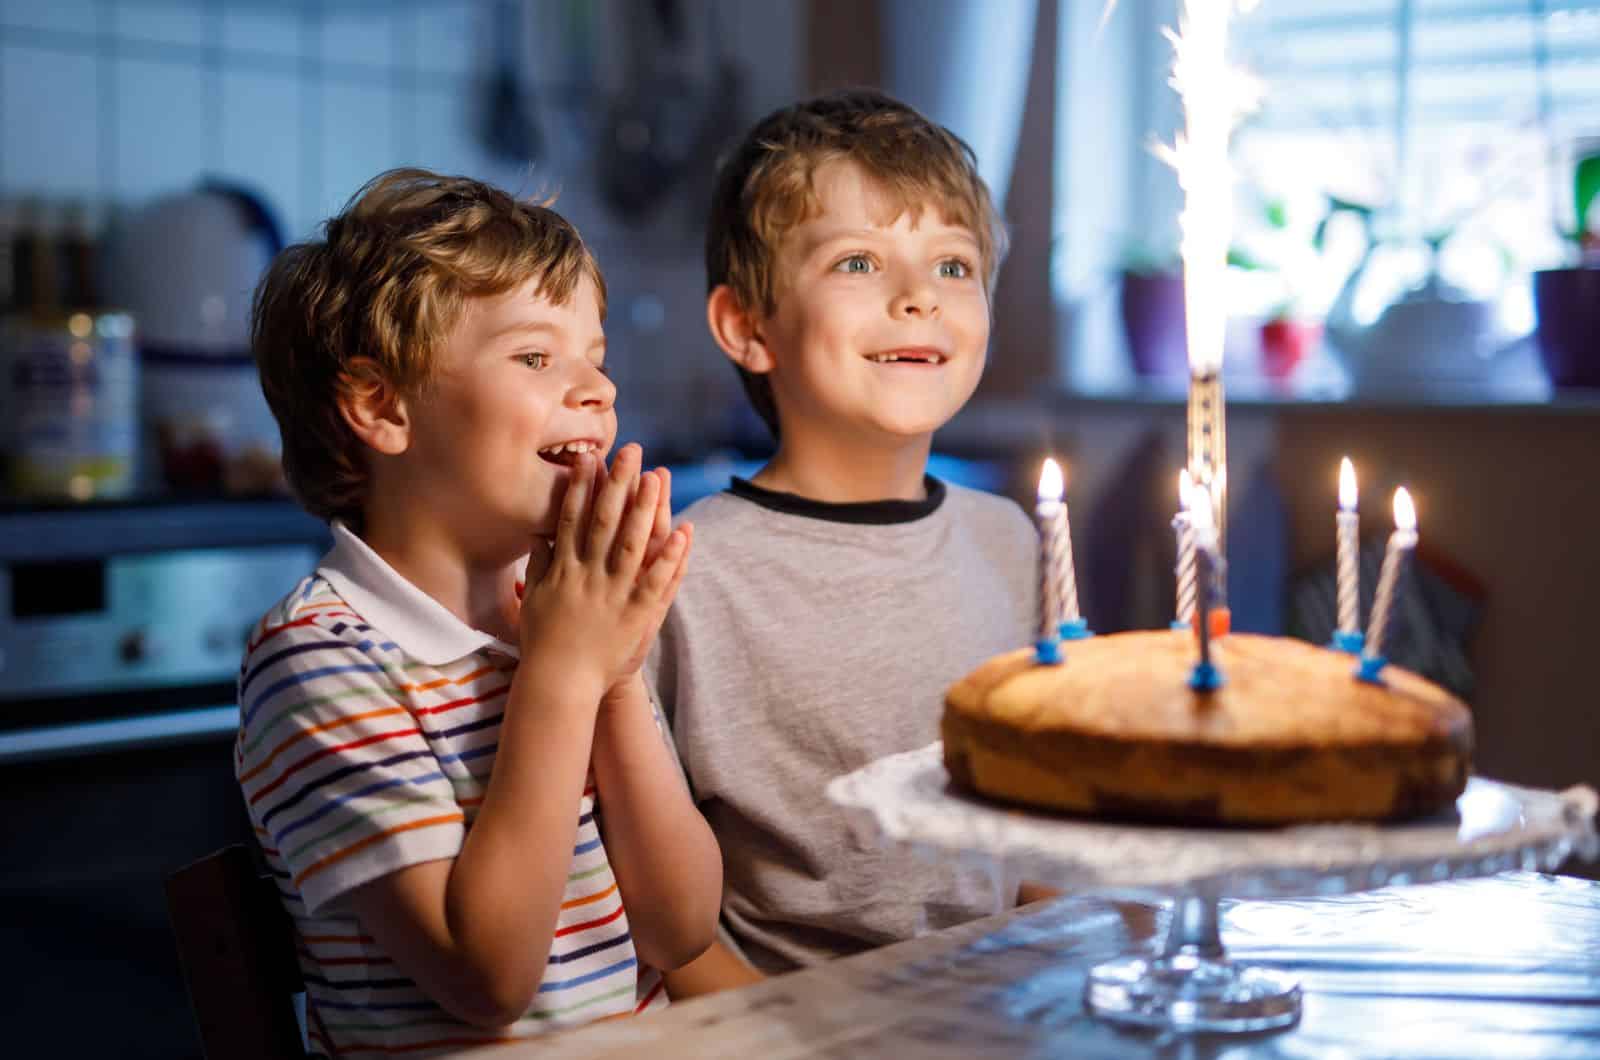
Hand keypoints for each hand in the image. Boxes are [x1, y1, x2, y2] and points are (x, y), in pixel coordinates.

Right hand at [516, 445, 689, 698]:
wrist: (559, 683)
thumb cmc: (542, 643)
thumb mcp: (531, 598)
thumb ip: (536, 565)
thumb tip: (538, 534)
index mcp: (562, 568)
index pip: (572, 517)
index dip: (582, 485)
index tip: (590, 457)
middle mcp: (587, 574)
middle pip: (604, 520)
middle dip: (618, 483)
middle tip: (631, 451)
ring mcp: (612, 593)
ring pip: (631, 543)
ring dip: (645, 508)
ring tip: (657, 477)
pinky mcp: (635, 614)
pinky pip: (656, 580)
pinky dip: (671, 555)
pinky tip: (684, 531)